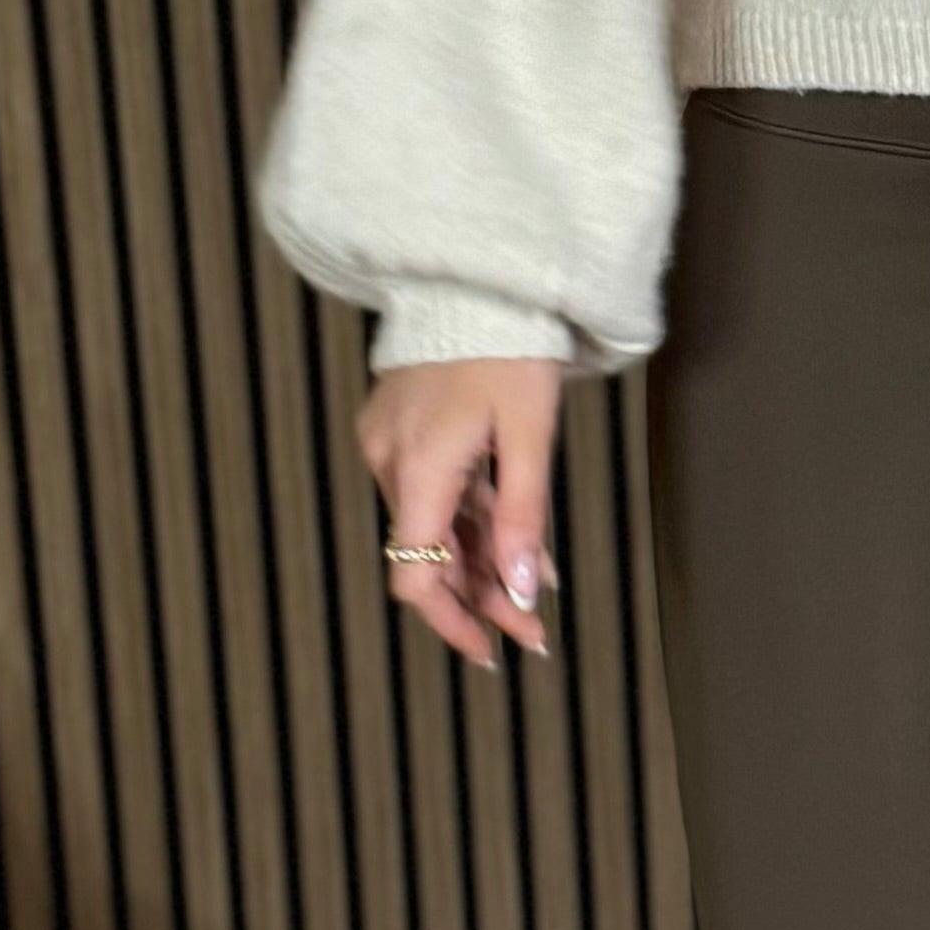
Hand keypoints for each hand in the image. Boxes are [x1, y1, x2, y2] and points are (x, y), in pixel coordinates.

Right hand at [355, 360, 562, 672]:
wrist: (477, 276)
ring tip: (538, 590)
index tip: (491, 652)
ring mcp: (392, 445)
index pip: (415, 577)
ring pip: (437, 527)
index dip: (452, 622)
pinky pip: (437, 493)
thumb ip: (523, 516)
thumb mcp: (529, 435)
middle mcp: (392, 463)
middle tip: (534, 631)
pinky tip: (518, 543)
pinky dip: (475, 521)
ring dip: (485, 562)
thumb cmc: (508, 345)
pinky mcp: (402, 430)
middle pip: (432, 556)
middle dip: (484, 598)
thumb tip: (522, 592)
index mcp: (417, 469)